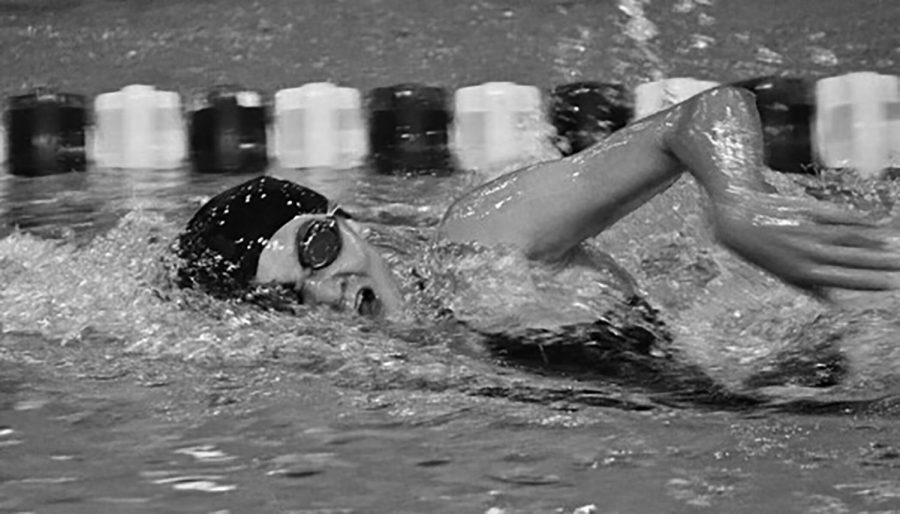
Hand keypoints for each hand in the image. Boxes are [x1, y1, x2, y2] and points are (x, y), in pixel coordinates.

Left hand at [711, 187, 899, 294]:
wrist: (736, 212)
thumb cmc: (755, 246)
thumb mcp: (777, 271)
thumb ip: (805, 284)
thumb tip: (831, 301)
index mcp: (799, 272)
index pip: (841, 279)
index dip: (866, 282)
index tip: (889, 284)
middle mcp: (806, 252)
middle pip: (850, 260)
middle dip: (878, 264)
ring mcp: (807, 230)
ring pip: (847, 238)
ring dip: (872, 242)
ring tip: (892, 245)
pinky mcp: (806, 210)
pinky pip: (837, 217)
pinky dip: (857, 220)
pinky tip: (874, 223)